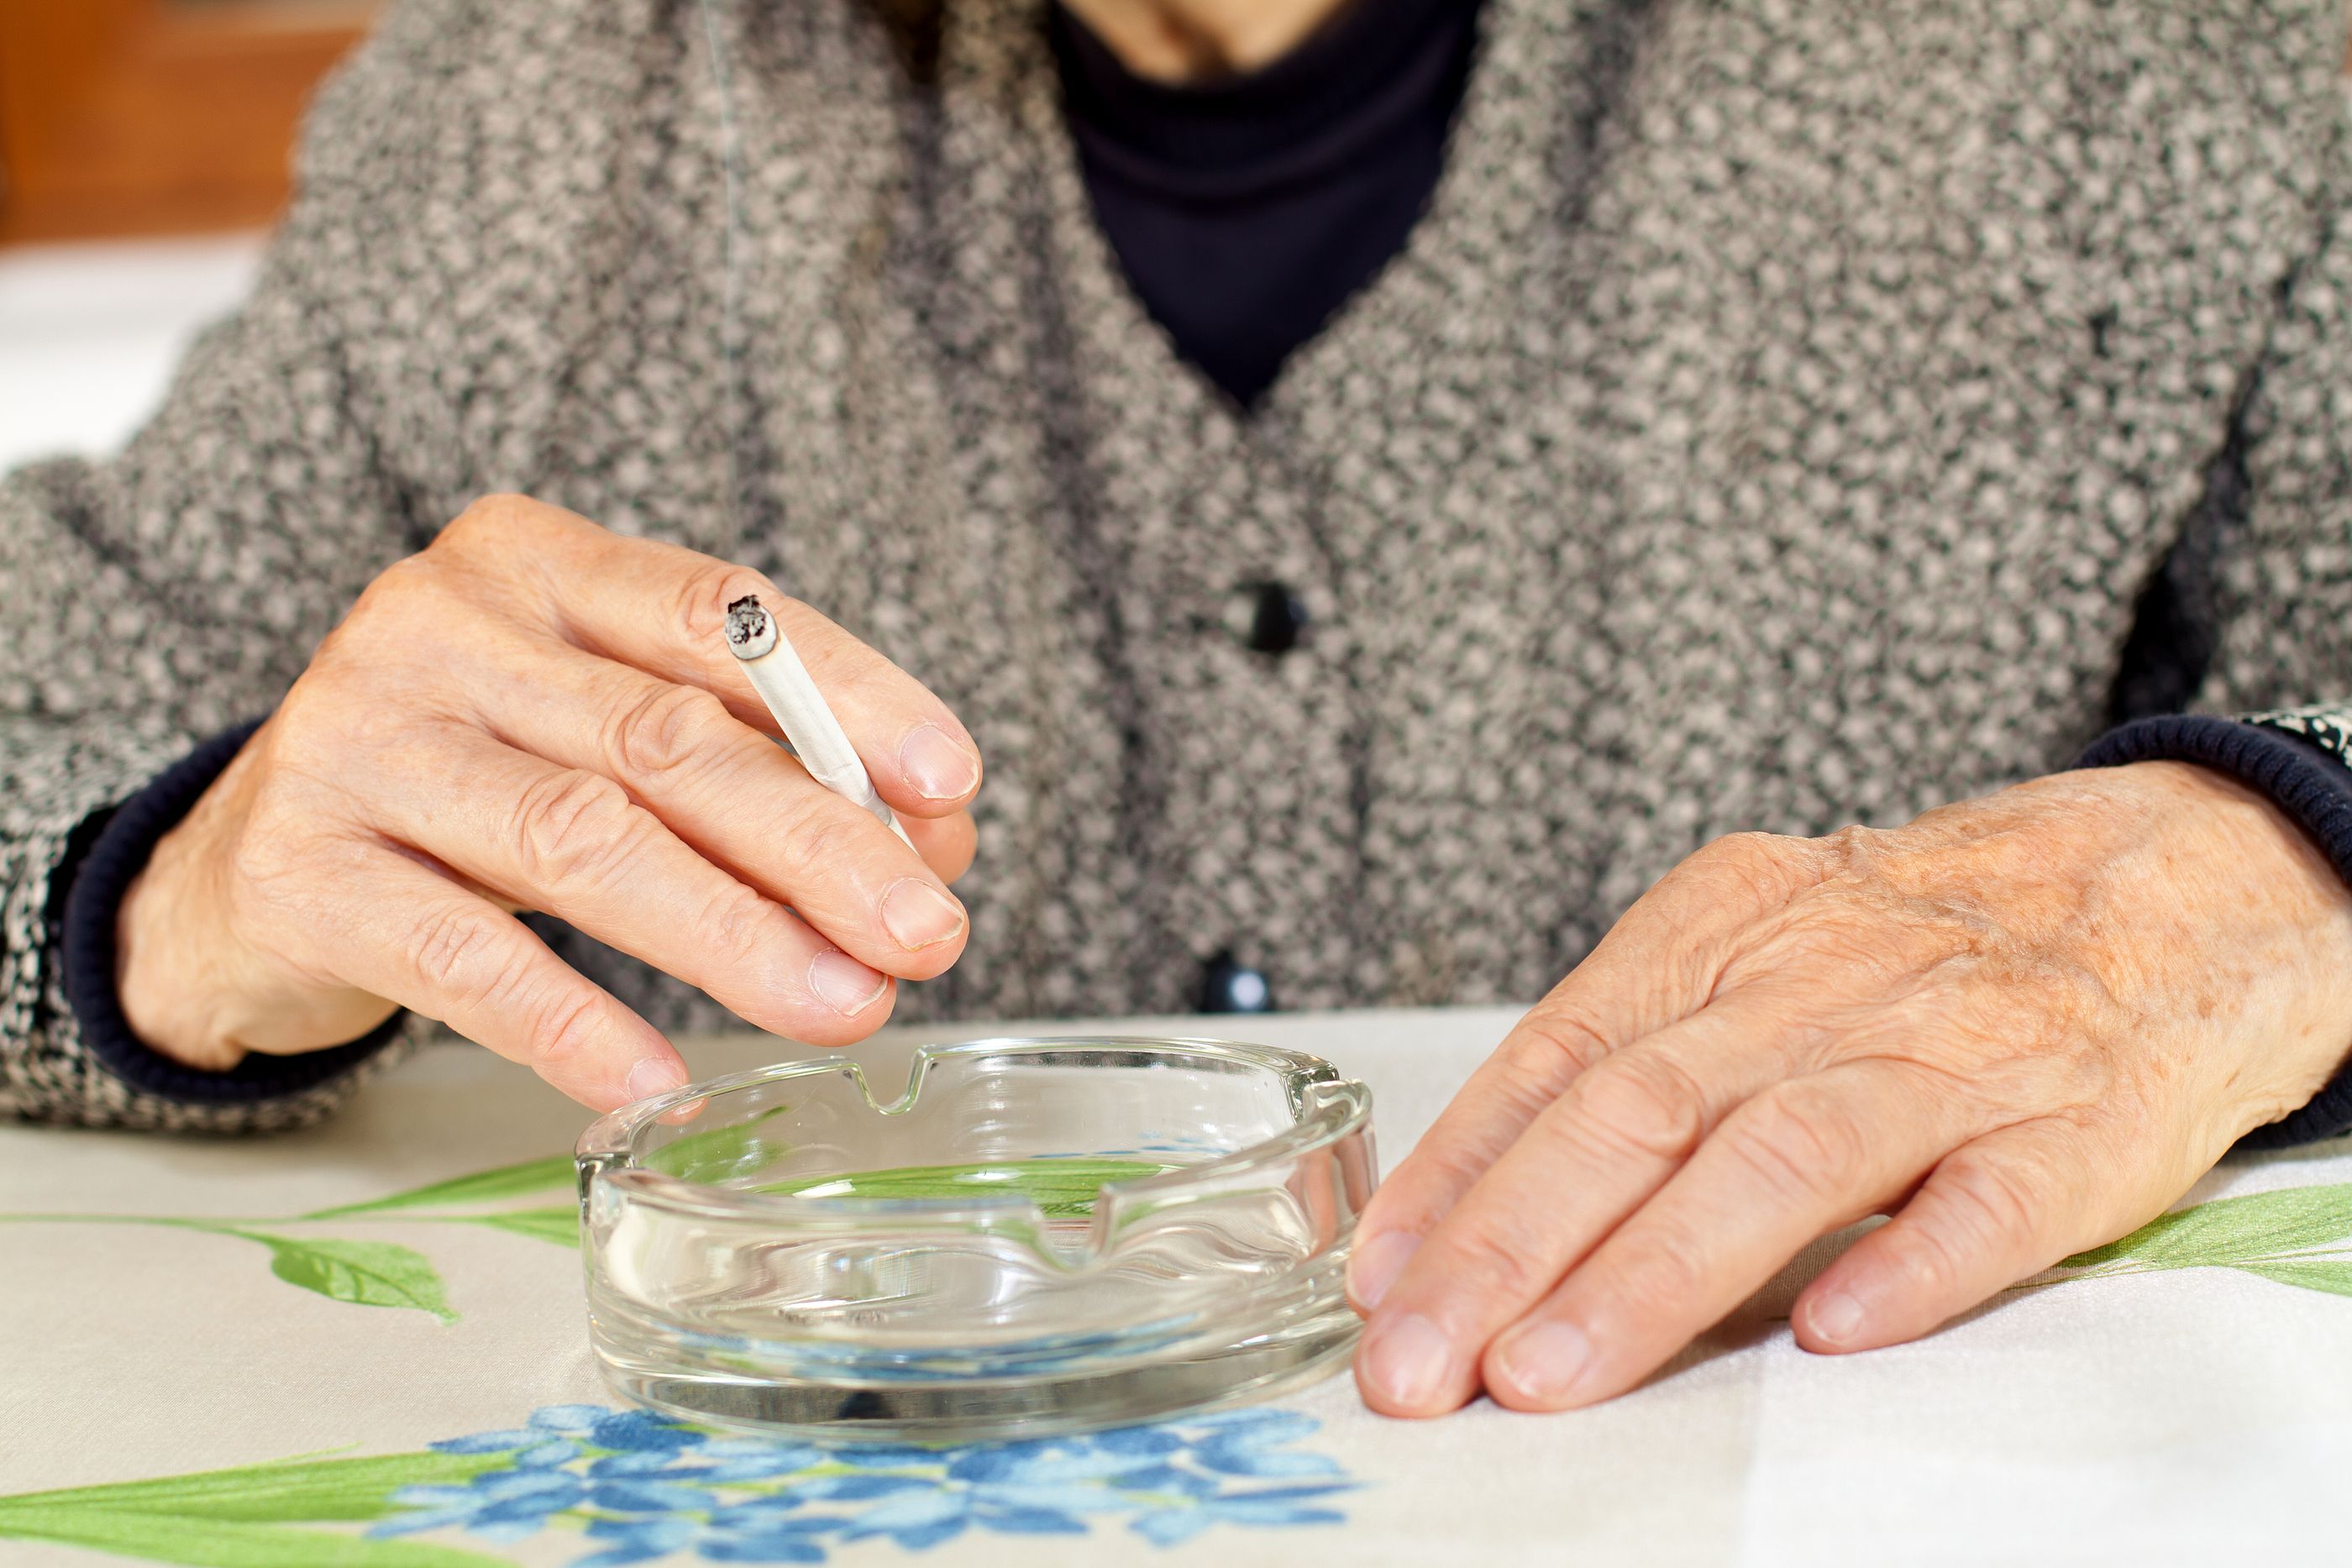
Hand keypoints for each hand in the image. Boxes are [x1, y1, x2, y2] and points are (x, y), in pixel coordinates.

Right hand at [116, 494, 981, 1109]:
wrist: (247, 861)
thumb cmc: (478, 782)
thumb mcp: (607, 740)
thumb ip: (757, 768)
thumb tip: (934, 845)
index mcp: (537, 563)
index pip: (718, 613)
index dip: (847, 696)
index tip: (951, 783)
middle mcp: (439, 626)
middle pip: (663, 737)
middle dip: (816, 841)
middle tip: (928, 930)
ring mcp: (356, 741)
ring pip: (578, 839)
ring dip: (732, 934)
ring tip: (846, 1004)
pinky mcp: (297, 869)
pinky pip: (459, 955)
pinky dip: (571, 1021)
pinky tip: (656, 1075)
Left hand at [1348, 761, 2351, 1413]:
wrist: (2157, 888)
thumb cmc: (1912, 946)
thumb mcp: (1752, 952)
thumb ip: (1623, 1061)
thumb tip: (1456, 1217)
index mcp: (1724, 921)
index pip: (1559, 1055)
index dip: (1459, 1175)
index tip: (1383, 1282)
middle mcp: (1823, 979)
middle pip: (1639, 1110)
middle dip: (1510, 1246)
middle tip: (1423, 1361)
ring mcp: (1952, 1051)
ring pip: (1779, 1157)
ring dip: (1651, 1274)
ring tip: (1550, 1373)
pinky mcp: (2075, 1127)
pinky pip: (1987, 1199)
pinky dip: (1905, 1265)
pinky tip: (1826, 1333)